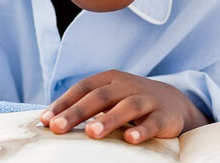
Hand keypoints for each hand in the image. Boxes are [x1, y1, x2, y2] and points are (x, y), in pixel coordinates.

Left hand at [39, 69, 208, 143]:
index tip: (45, 120)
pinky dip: (141, 130)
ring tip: (92, 133)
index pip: (83, 87)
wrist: (173, 103)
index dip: (64, 103)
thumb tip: (50, 122)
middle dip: (77, 112)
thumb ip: (86, 106)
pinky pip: (152, 123)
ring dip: (108, 120)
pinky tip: (130, 139)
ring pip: (126, 107)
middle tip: (58, 127)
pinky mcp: (164, 115)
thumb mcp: (110, 98)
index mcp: (110, 79)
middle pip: (100, 97)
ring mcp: (147, 98)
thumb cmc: (131, 102)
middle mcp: (127, 85)